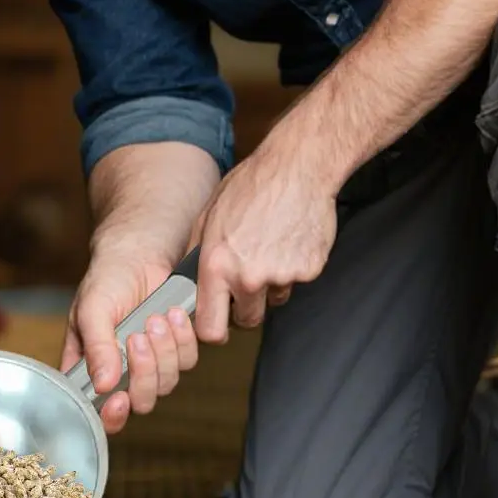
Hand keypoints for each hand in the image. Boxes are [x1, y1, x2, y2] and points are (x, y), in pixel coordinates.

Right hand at [64, 248, 202, 435]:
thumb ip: (96, 346)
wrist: (145, 248)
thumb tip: (103, 385)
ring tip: (156, 318)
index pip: (98, 408)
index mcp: (92, 364)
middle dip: (144, 372)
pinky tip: (173, 314)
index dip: (111, 414)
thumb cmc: (110, 275)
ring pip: (166, 382)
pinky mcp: (178, 347)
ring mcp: (152, 360)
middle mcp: (122, 369)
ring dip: (164, 351)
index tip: (120, 398)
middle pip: (140, 400)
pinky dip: (183, 339)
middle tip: (139, 336)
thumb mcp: (93, 307)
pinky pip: (188, 360)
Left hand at [190, 133, 339, 343]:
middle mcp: (249, 277)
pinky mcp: (309, 270)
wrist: (298, 168)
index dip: (213, 328)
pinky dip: (293, 267)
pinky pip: (296, 281)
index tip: (216, 321)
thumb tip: (188, 285)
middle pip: (247, 320)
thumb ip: (197, 255)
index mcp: (217, 266)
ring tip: (269, 246)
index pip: (210, 328)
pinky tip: (288, 239)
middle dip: (245, 308)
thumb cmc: (250, 186)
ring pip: (274, 299)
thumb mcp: (208, 216)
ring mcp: (282, 276)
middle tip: (247, 279)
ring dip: (271, 284)